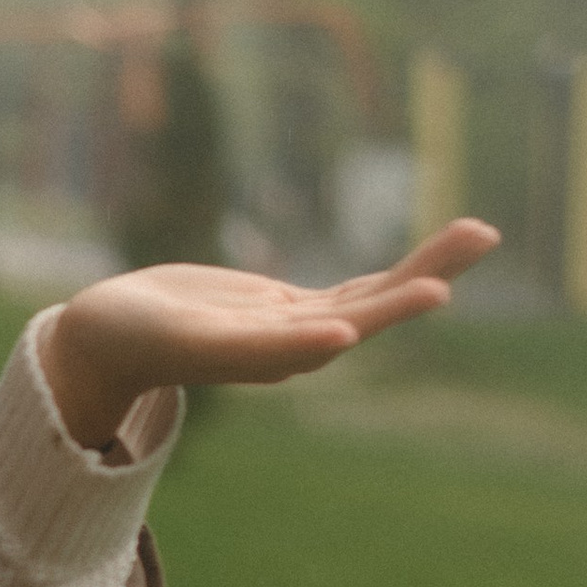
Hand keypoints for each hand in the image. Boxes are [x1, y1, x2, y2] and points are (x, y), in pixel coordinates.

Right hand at [39, 219, 501, 450]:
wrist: (104, 342)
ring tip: (480, 230)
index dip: (386, 309)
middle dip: (427, 272)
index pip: (340, 328)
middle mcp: (294, 348)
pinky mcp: (286, 311)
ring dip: (425, 265)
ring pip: (371, 295)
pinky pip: (353, 290)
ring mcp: (293, 328)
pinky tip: (430, 261)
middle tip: (483, 232)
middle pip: (372, 306)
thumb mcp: (189, 335)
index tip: (435, 292)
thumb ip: (261, 345)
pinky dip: (391, 274)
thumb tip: (338, 344)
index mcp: (272, 356)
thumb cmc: (133, 338)